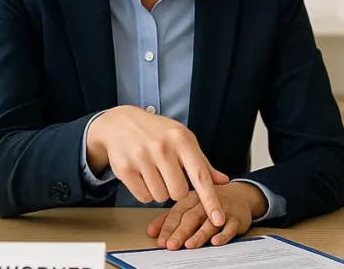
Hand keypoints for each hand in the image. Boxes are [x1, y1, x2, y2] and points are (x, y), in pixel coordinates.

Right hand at [86, 105, 229, 226]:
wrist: (120, 123)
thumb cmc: (157, 132)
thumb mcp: (182, 139)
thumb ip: (202, 163)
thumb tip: (223, 181)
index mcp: (182, 139)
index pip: (200, 175)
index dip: (211, 200)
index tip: (219, 219)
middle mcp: (162, 148)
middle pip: (179, 193)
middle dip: (175, 190)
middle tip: (168, 174)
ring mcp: (142, 158)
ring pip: (160, 197)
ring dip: (159, 191)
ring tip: (153, 171)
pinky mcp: (125, 169)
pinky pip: (143, 198)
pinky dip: (145, 192)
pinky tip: (142, 174)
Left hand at [146, 182, 265, 249]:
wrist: (240, 194)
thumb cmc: (209, 203)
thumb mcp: (189, 206)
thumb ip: (170, 218)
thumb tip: (151, 232)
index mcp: (191, 198)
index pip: (177, 212)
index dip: (168, 227)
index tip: (160, 241)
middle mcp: (206, 202)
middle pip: (192, 217)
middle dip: (181, 232)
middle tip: (172, 245)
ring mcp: (222, 210)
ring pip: (210, 223)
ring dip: (200, 234)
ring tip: (190, 245)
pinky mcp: (236, 218)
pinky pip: (230, 227)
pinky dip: (224, 235)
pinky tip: (216, 241)